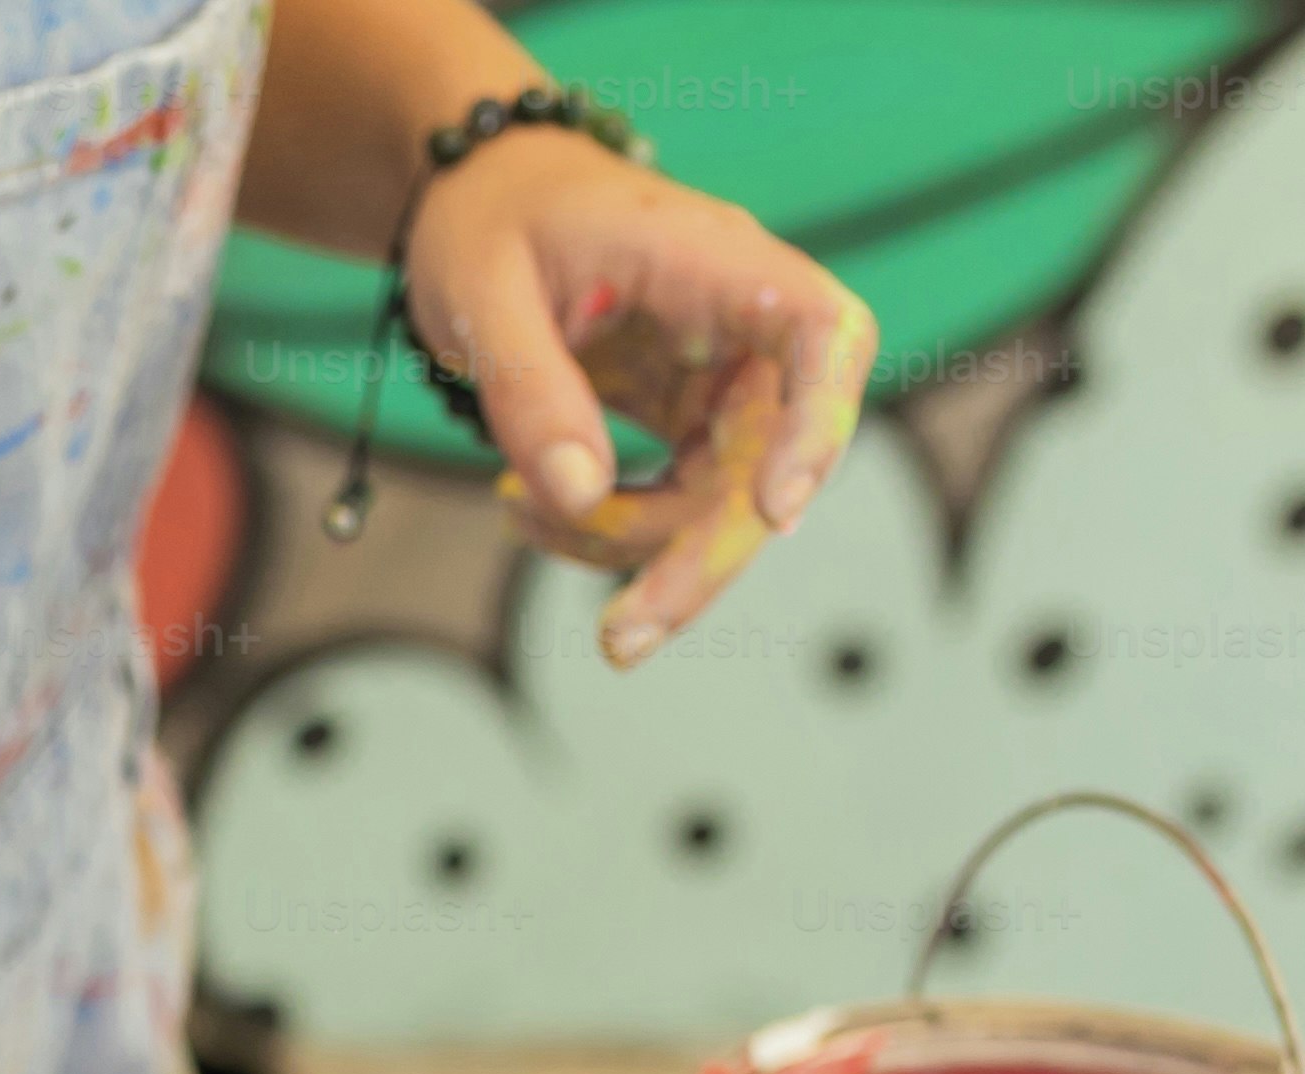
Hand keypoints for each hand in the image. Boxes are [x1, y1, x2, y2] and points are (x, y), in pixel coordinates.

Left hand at [401, 129, 877, 668]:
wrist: (483, 200)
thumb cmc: (491, 222)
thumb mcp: (481, 295)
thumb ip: (530, 390)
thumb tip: (577, 493)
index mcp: (716, 260)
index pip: (823, 332)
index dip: (820, 424)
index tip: (777, 511)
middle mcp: (742, 323)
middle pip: (771, 457)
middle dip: (699, 557)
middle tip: (620, 642)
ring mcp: (722, 376)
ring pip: (719, 501)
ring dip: (625, 543)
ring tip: (512, 511)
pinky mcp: (691, 418)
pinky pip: (676, 501)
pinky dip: (606, 527)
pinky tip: (527, 509)